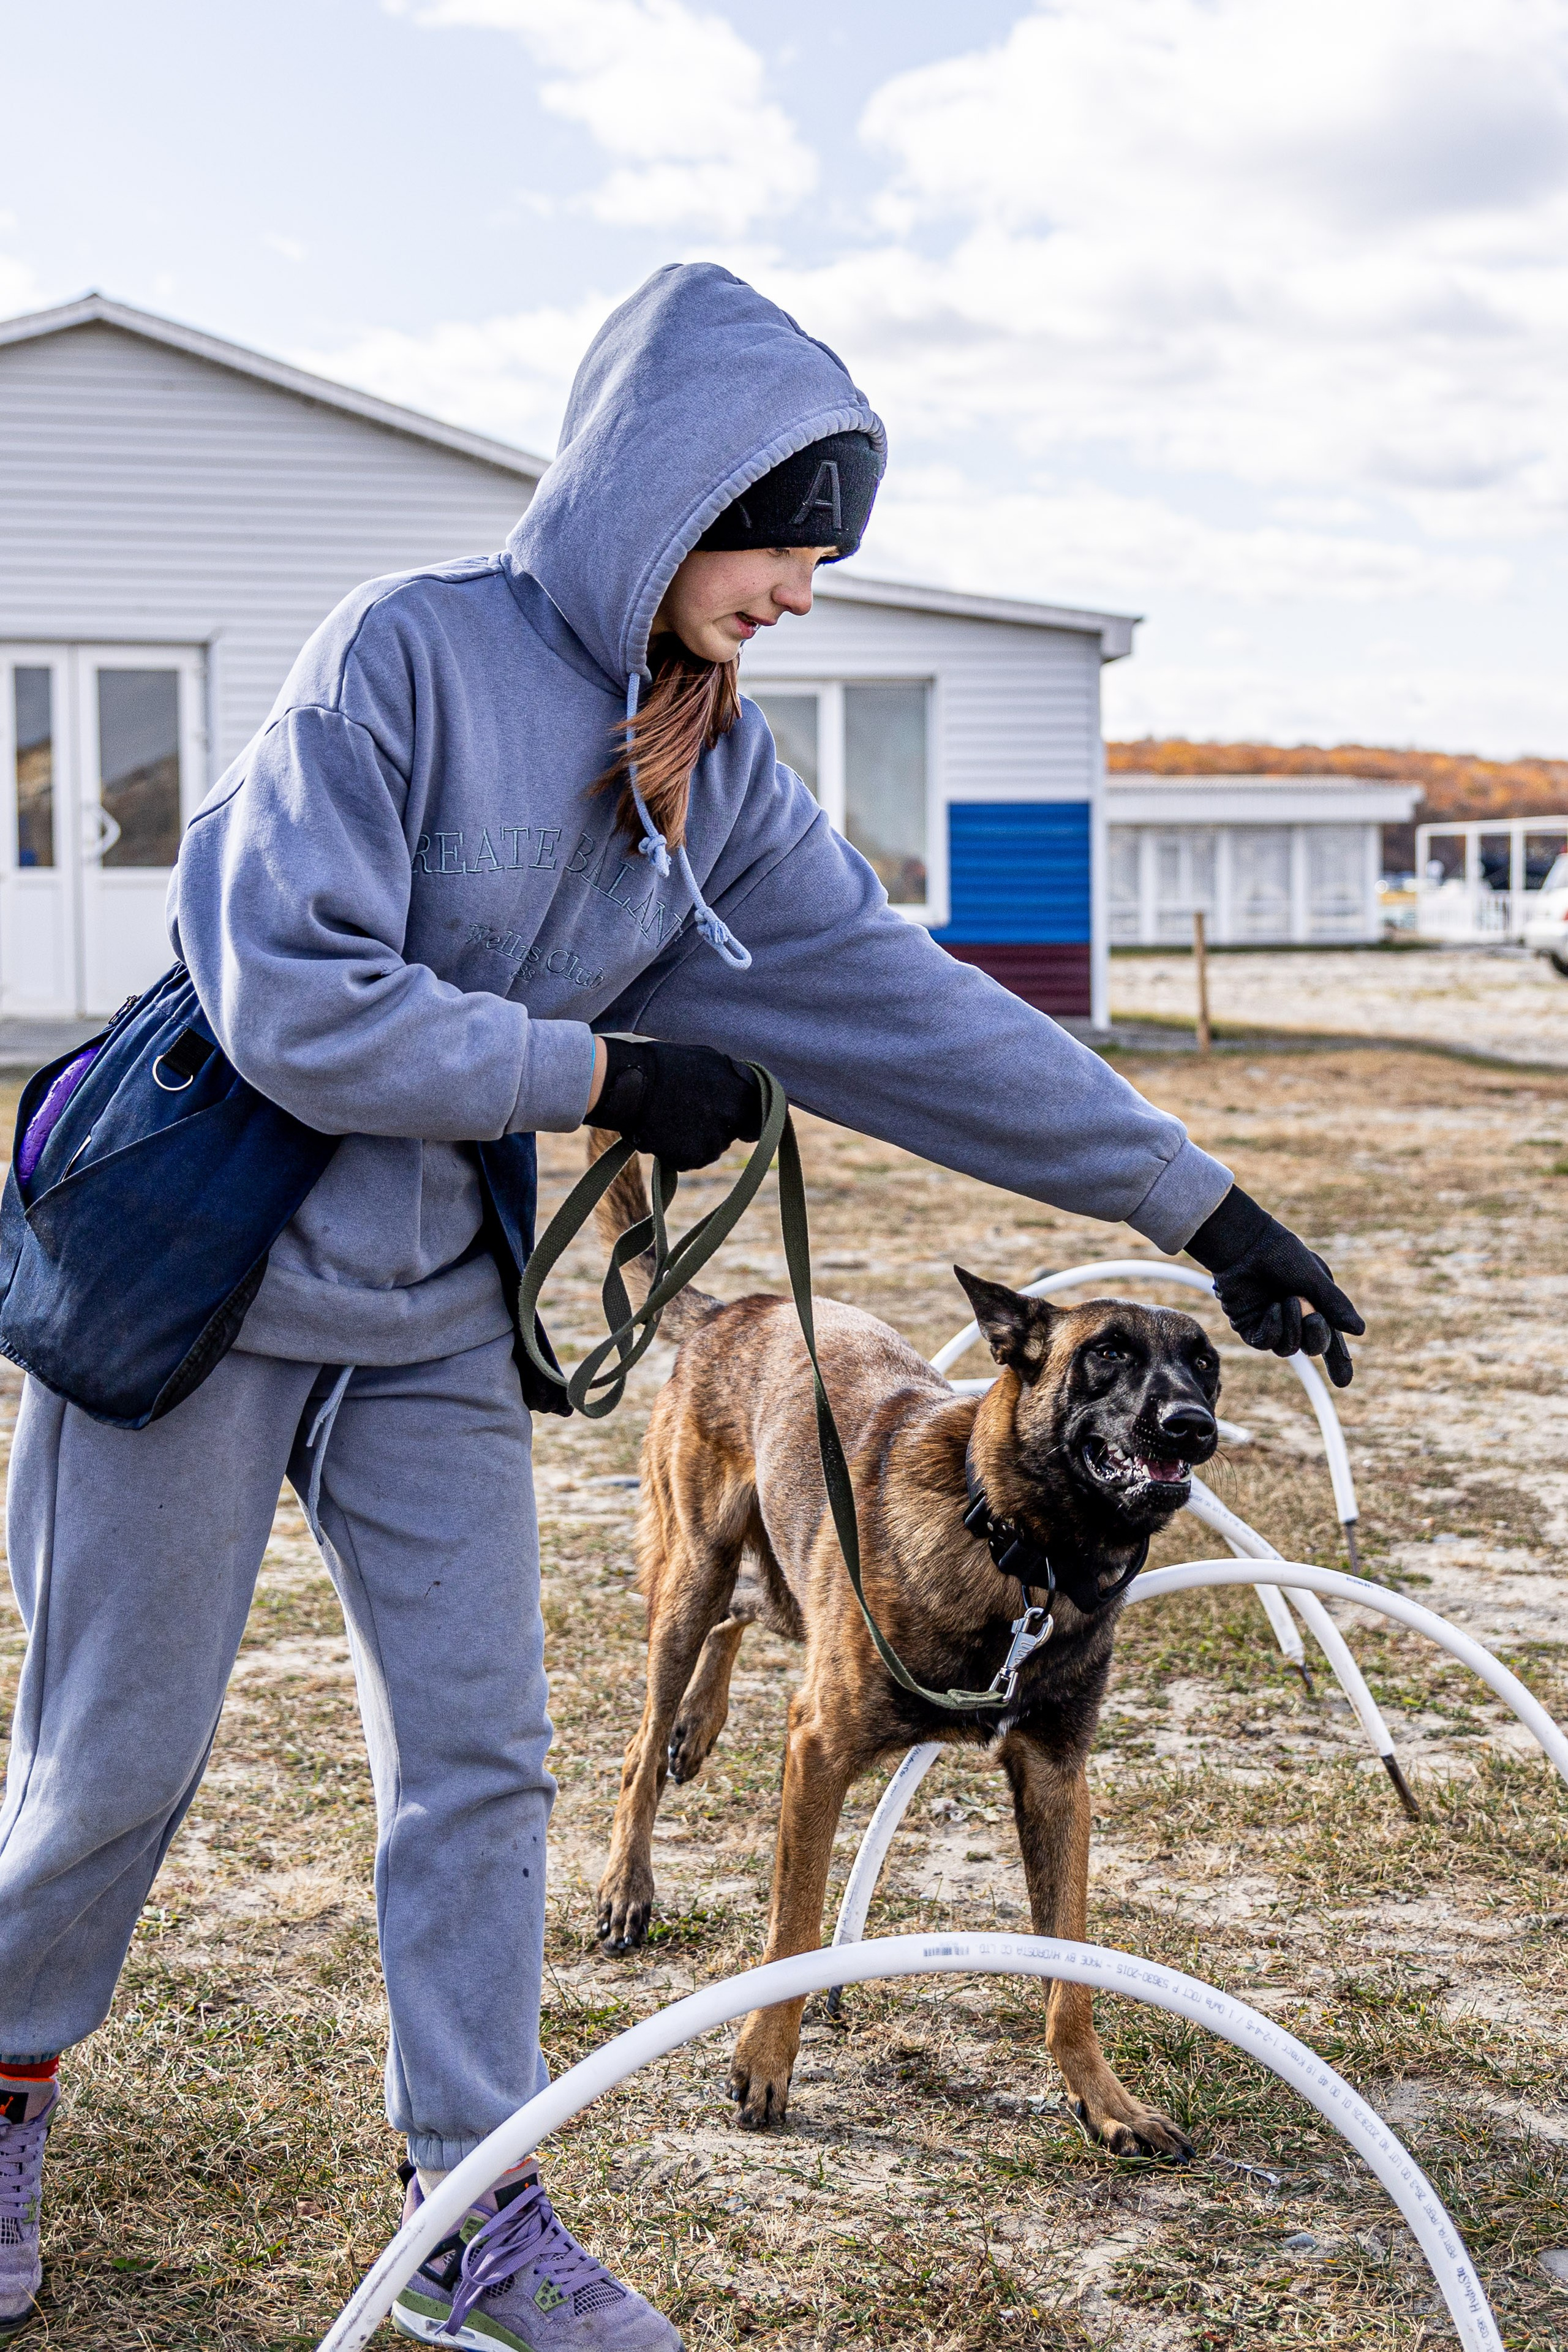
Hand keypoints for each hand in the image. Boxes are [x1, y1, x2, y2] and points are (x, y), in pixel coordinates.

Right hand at [589, 1037, 762, 1170]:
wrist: (629, 1084)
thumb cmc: (666, 1065)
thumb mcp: (709, 1059)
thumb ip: (734, 1079)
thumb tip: (749, 1089)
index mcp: (741, 1093)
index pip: (759, 1116)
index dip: (745, 1116)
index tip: (733, 1116)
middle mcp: (732, 1119)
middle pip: (732, 1133)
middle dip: (718, 1126)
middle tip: (692, 1111)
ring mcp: (712, 1142)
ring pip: (712, 1147)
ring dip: (698, 1139)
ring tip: (673, 1117)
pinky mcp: (691, 1159)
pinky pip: (691, 1159)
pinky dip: (680, 1150)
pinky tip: (665, 1131)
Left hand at [1186, 1185, 1364, 1386]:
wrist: (1245, 1243)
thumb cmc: (1281, 1254)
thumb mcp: (1314, 1278)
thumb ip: (1334, 1304)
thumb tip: (1359, 1332)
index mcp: (1316, 1305)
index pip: (1332, 1340)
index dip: (1339, 1363)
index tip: (1344, 1383)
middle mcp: (1295, 1319)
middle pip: (1313, 1348)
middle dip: (1317, 1337)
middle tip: (1314, 1316)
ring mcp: (1271, 1324)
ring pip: (1288, 1349)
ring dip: (1292, 1328)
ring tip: (1287, 1300)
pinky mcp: (1249, 1327)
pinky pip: (1265, 1343)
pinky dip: (1273, 1328)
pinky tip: (1272, 1308)